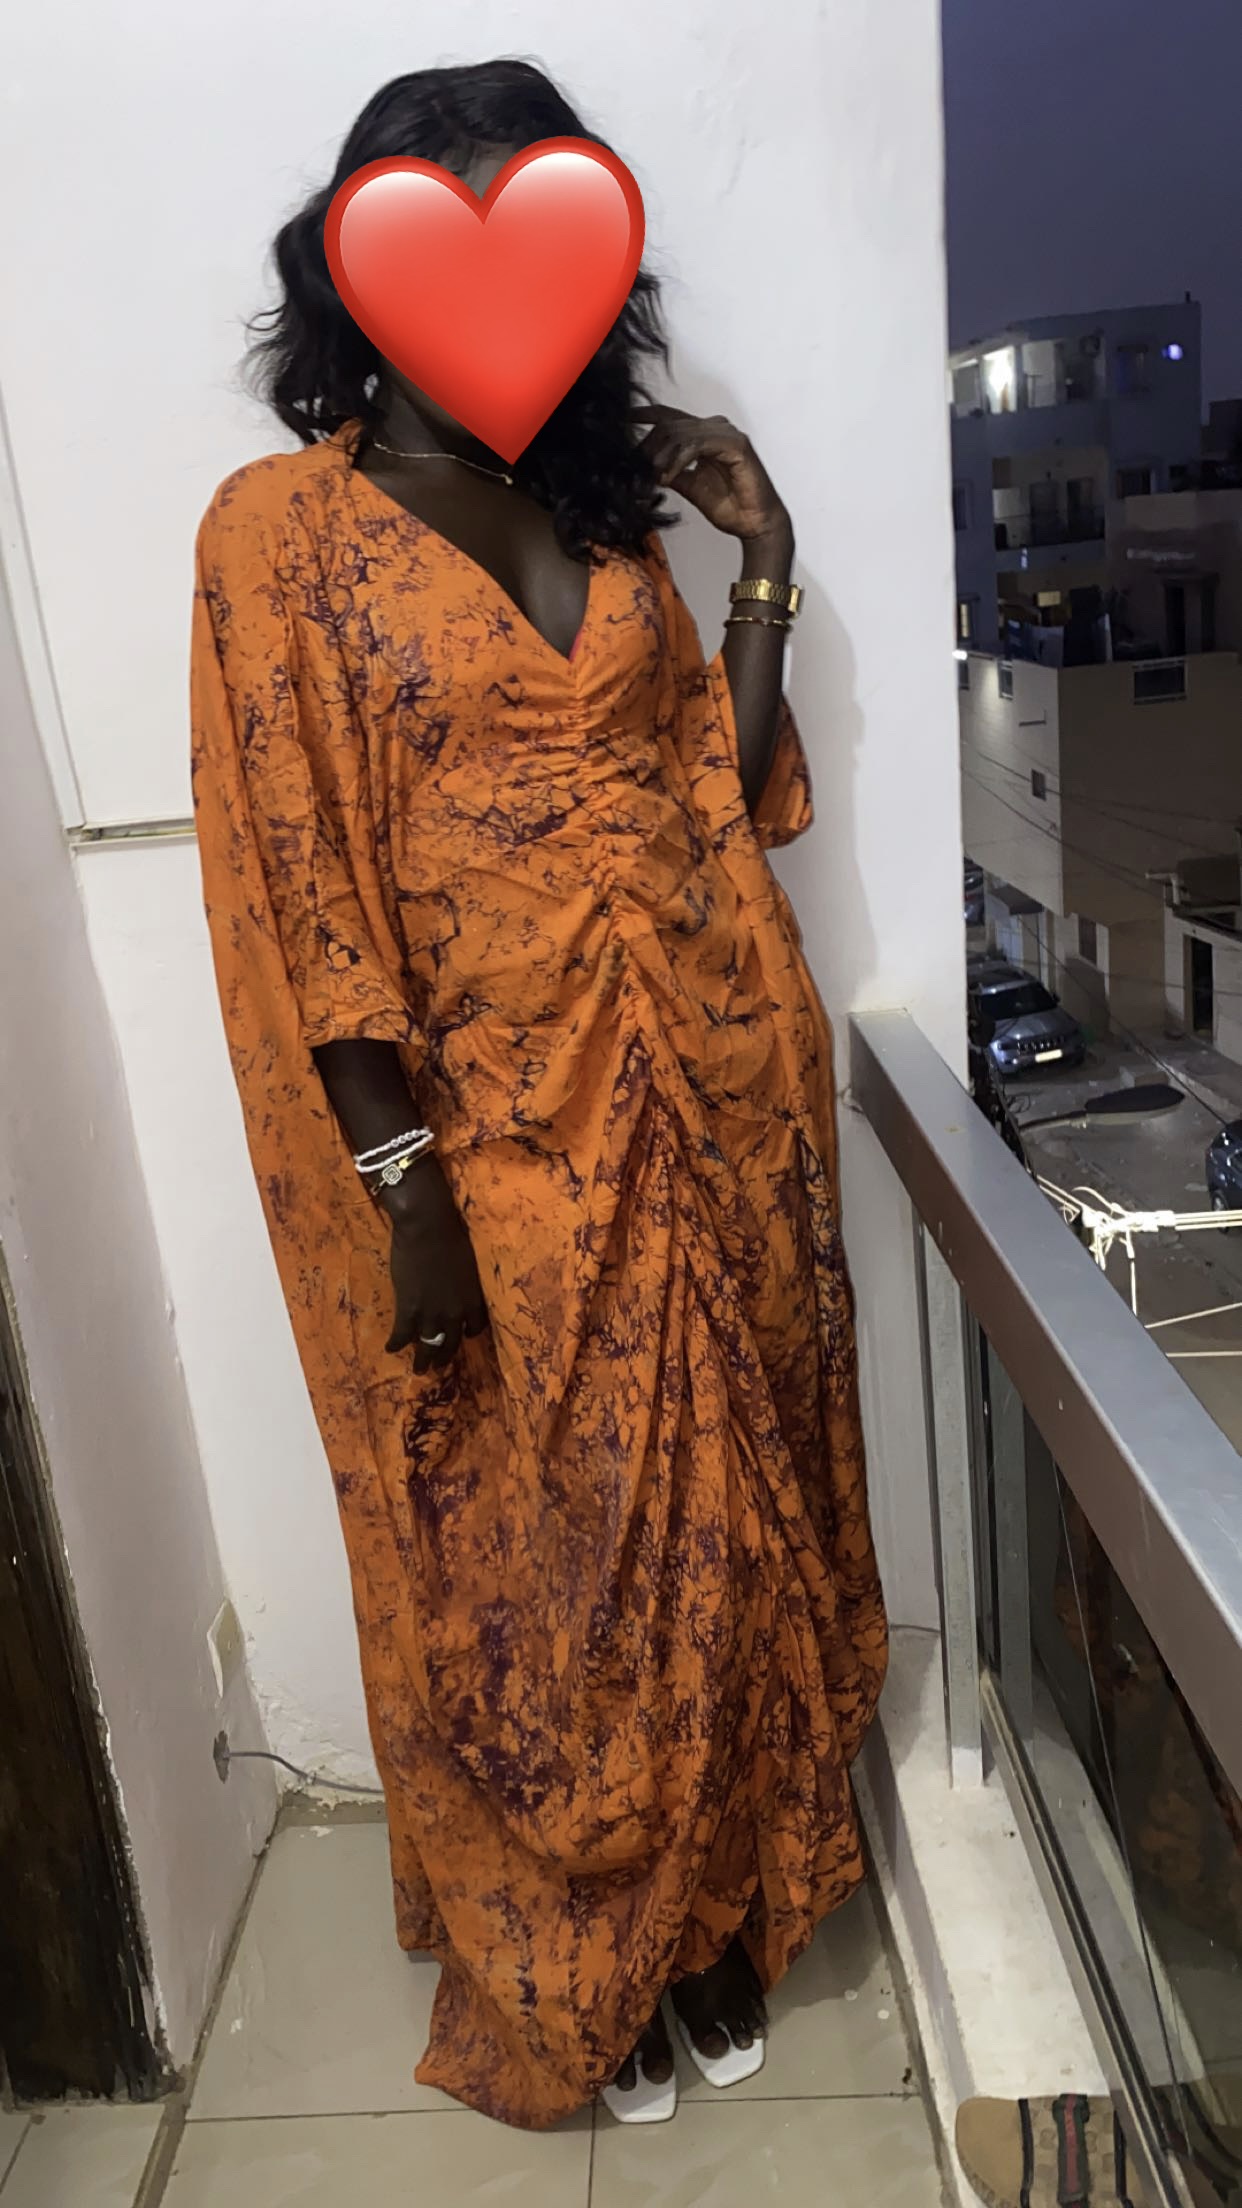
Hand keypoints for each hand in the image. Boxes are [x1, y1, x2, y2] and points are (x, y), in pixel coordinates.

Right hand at [382, 1157, 488, 1372]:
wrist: (428, 1228)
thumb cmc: (452, 1236)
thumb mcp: (469, 1264)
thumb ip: (465, 1282)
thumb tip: (460, 1286)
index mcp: (473, 1300)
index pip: (476, 1326)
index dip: (469, 1332)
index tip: (465, 1335)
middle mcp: (456, 1313)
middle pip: (452, 1343)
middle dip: (445, 1356)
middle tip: (439, 1366)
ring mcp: (431, 1314)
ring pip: (428, 1346)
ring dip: (422, 1360)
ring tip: (418, 1369)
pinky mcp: (408, 1310)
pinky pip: (402, 1335)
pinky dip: (396, 1343)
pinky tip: (391, 1348)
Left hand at [632, 404, 790, 546]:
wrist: (755, 524)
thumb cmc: (730, 506)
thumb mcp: (688, 486)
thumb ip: (669, 472)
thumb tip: (644, 467)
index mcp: (704, 434)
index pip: (668, 416)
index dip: (643, 415)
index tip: (621, 420)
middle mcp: (715, 427)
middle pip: (668, 425)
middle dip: (648, 447)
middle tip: (636, 469)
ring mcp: (726, 433)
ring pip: (680, 433)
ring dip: (661, 457)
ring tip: (653, 477)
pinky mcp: (735, 444)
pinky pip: (696, 445)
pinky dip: (678, 461)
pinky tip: (668, 477)